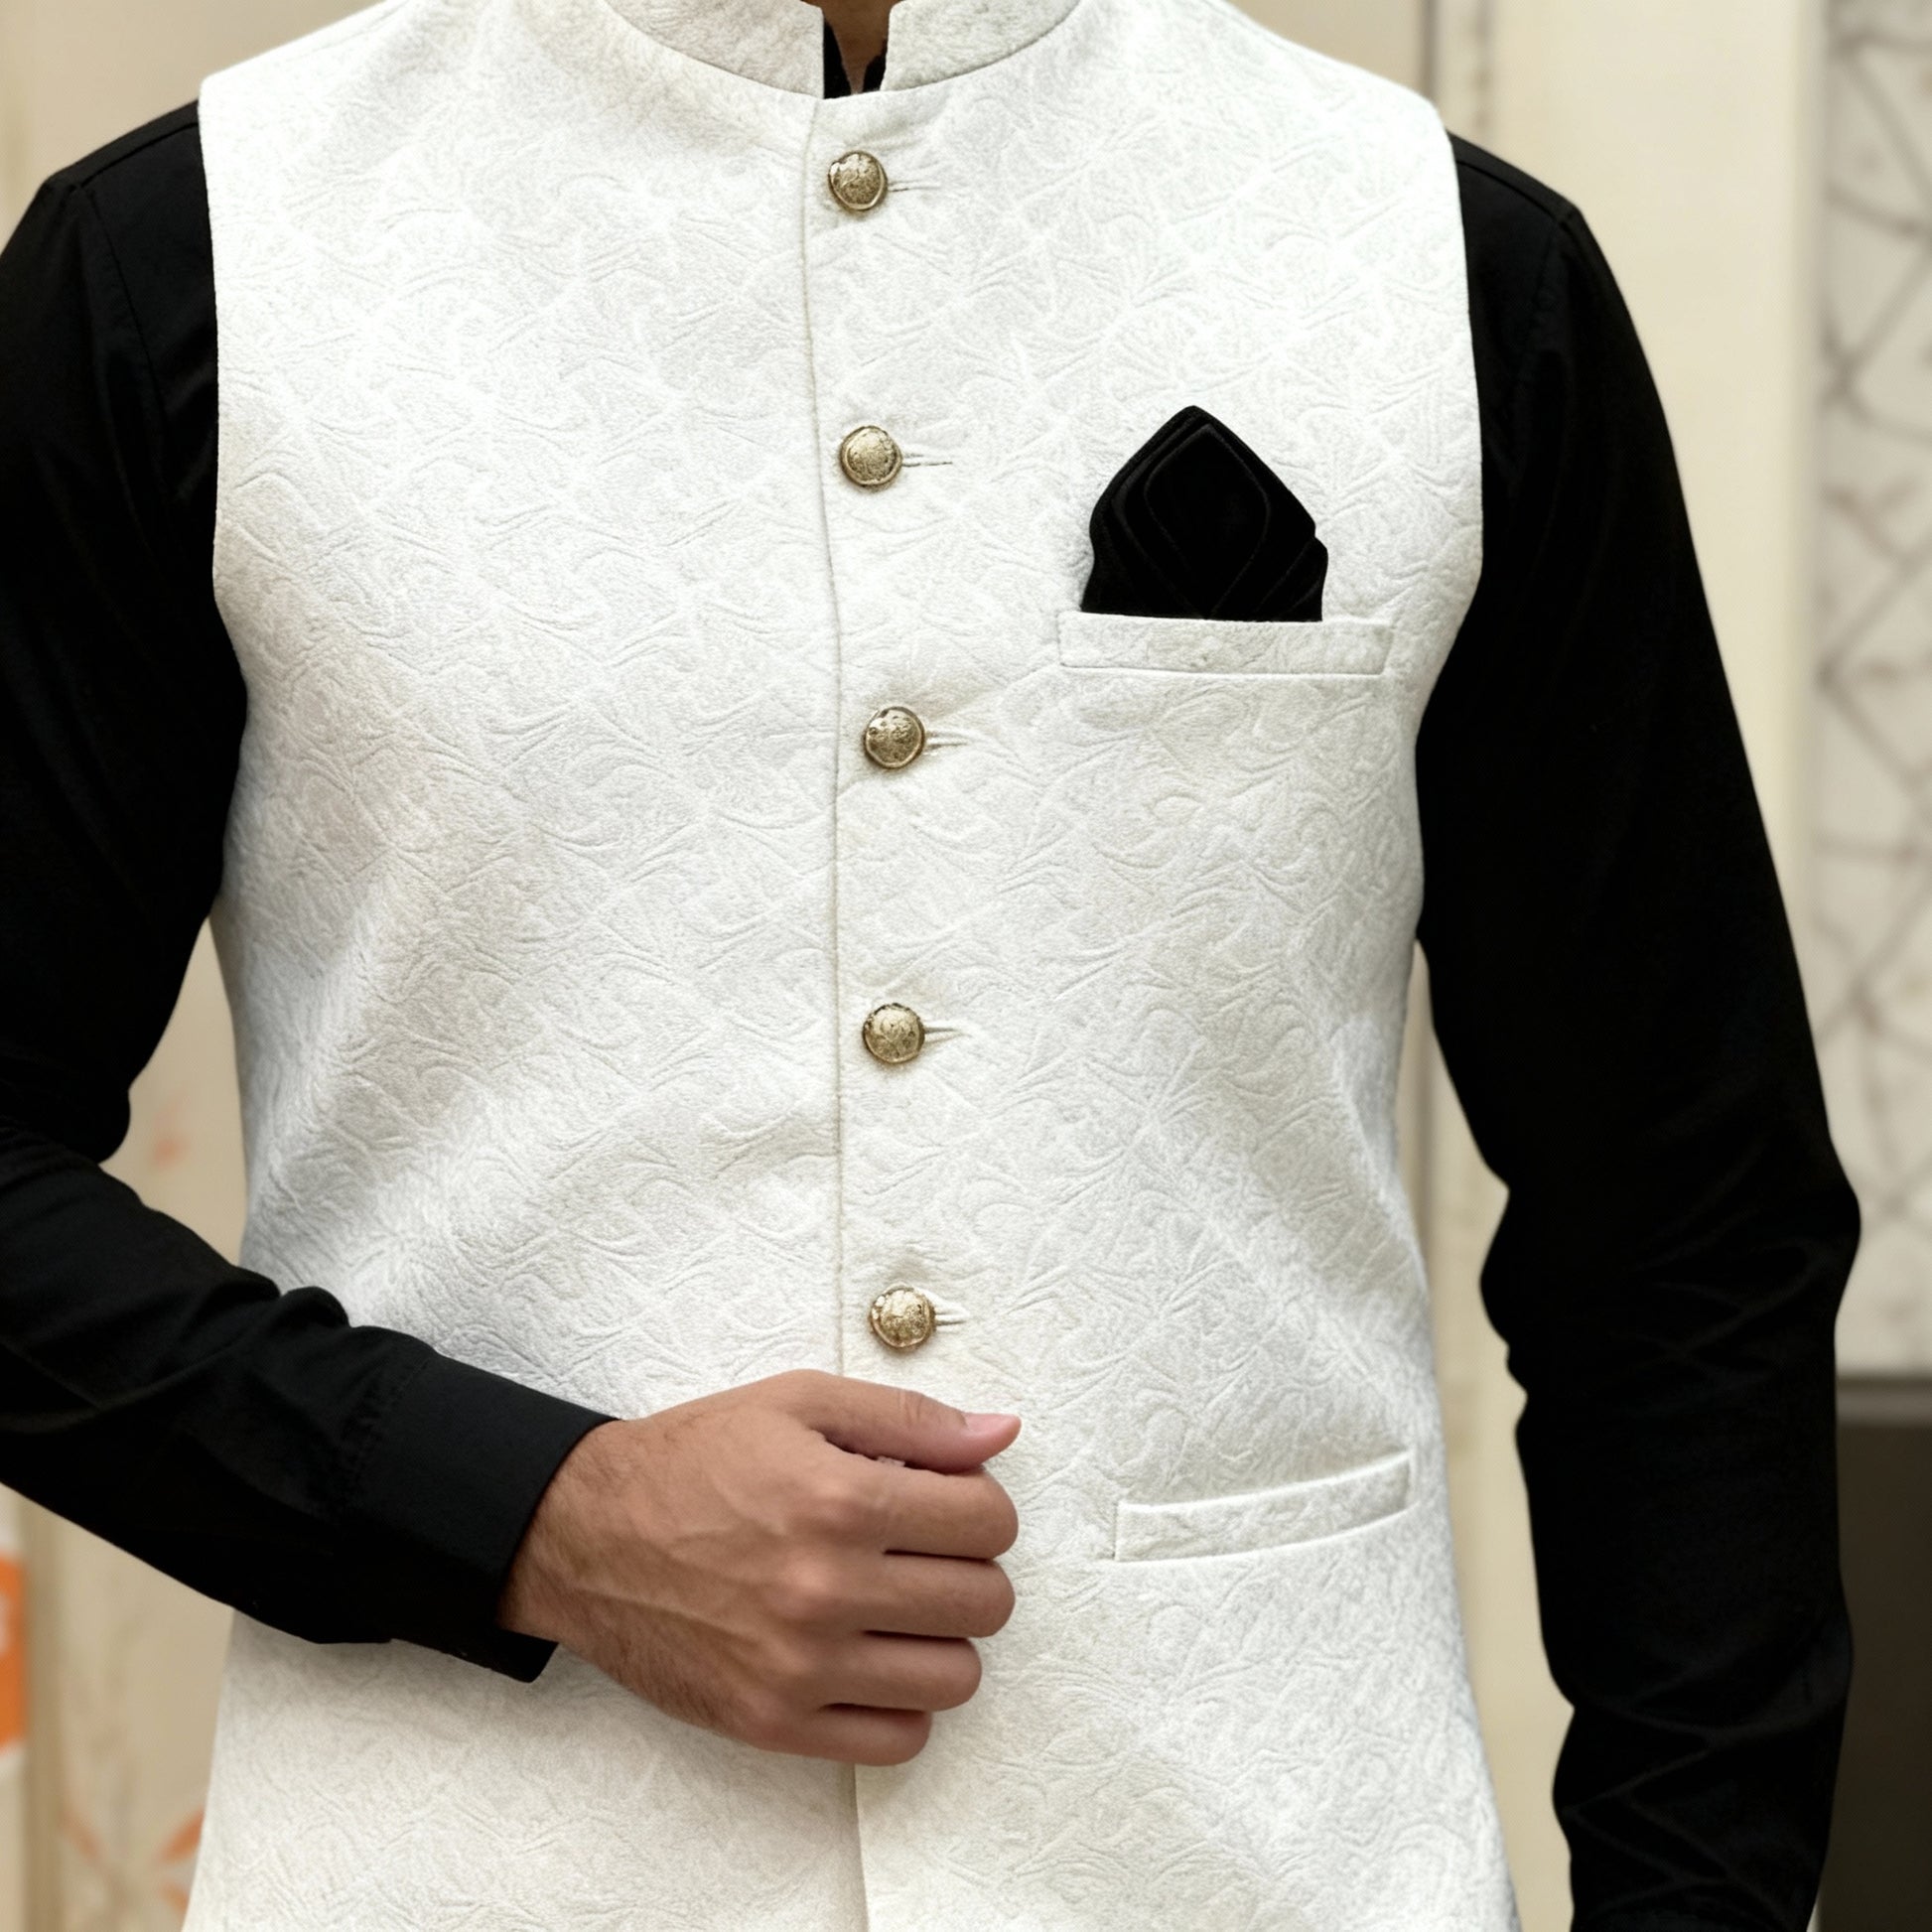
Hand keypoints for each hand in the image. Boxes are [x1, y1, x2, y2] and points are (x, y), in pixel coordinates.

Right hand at [496, 1369, 1020, 1764]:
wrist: (587, 1535)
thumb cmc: (695, 1461)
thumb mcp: (800, 1403)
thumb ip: (911, 1419)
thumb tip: (1000, 1434)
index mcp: (841, 1499)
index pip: (989, 1522)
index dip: (981, 1506)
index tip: (947, 1505)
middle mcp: (827, 1588)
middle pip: (986, 1602)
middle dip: (970, 1569)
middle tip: (923, 1553)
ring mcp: (801, 1666)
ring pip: (956, 1678)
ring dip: (943, 1639)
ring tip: (899, 1607)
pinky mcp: (773, 1723)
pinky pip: (899, 1740)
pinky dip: (903, 1703)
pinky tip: (871, 1659)